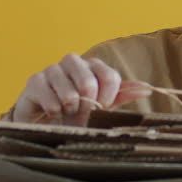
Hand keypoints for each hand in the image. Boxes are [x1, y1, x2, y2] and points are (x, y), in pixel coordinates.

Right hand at [13, 54, 150, 125]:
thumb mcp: (101, 105)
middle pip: (89, 83)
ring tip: (66, 114)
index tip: (103, 108)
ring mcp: (52, 69)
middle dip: (88, 107)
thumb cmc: (75, 110)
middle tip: (83, 115)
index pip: (110, 76)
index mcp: (93, 66)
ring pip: (69, 94)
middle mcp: (73, 62)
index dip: (108, 97)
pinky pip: (51, 100)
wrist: (42, 119)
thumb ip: (121, 95)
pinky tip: (52, 114)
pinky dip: (55, 113)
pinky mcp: (34, 81)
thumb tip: (147, 89)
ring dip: (70, 111)